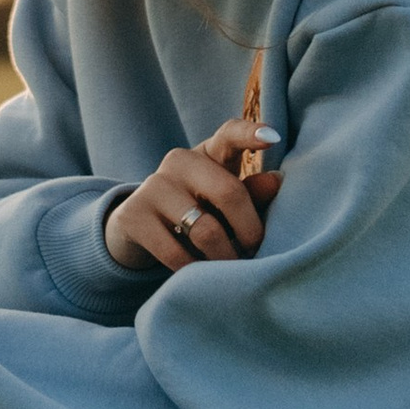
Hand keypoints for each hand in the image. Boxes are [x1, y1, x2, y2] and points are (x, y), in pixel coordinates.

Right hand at [105, 118, 282, 274]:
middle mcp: (179, 161)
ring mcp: (153, 185)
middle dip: (249, 231)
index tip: (273, 137)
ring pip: (205, 230)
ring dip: (225, 258)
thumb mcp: (225, 201)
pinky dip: (195, 270)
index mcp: (209, 152)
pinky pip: (175, 253)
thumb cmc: (198, 210)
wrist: (139, 229)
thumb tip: (276, 181)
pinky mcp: (133, 215)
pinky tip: (201, 274)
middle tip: (255, 253)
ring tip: (231, 270)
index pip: (229, 135)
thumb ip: (251, 193)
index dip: (250, 134)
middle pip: (228, 192)